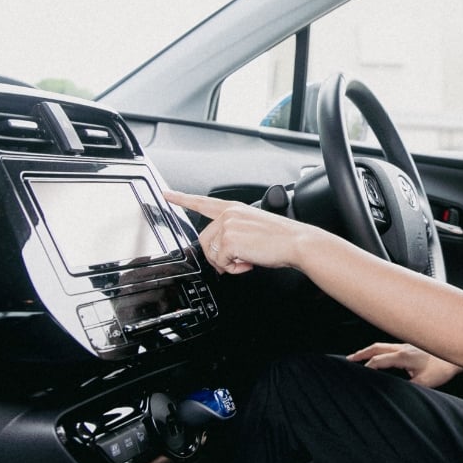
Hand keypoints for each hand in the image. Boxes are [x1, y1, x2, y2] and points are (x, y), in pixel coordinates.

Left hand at [163, 190, 325, 274]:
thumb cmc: (281, 238)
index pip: (203, 202)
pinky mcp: (229, 240)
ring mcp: (227, 226)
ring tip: (247, 260)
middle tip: (238, 261)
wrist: (296, 242)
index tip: (166, 194)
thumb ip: (234, 233)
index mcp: (234, 208)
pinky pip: (221, 262)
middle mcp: (228, 214)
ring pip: (212, 254)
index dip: (181, 198)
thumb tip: (223, 254)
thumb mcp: (254, 228)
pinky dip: (234, 268)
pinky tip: (248, 262)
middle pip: (204, 240)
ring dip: (228, 263)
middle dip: (218, 256)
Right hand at [348, 342, 462, 387]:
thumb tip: (396, 396)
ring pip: (383, 344)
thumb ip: (409, 388)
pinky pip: (391, 346)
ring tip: (359, 356)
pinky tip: (380, 355)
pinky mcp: (412, 345)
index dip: (368, 367)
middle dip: (362, 353)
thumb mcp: (425, 384)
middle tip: (349, 359)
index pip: (379, 360)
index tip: (359, 375)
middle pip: (377, 347)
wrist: (456, 356)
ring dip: (370, 350)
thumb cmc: (442, 369)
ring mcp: (407, 344)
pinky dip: (381, 350)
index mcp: (404, 356)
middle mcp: (403, 347)